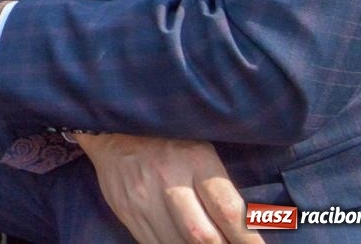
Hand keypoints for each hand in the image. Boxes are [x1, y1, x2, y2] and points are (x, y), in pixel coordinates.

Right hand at [75, 133, 261, 243]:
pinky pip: (154, 243)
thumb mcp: (200, 149)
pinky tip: (182, 242)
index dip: (248, 240)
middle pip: (203, 236)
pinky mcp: (126, 210)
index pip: (228, 211)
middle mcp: (169, 180)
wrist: (111, 128)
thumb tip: (244, 227)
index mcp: (195, 160)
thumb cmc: (168, 138)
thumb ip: (219, 187)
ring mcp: (143, 198)